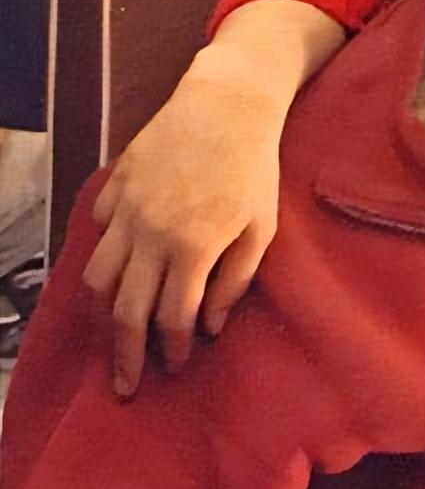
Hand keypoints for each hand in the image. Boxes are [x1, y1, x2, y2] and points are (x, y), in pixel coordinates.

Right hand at [83, 54, 283, 396]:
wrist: (226, 105)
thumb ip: (237, 279)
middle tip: (126, 384)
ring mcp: (126, 209)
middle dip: (125, 354)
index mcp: (192, 245)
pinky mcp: (114, 187)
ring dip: (103, 315)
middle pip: (125, 310)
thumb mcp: (263, 227)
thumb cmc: (255, 168)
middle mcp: (150, 233)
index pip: (171, 317)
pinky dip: (101, 261)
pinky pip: (97, 234)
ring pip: (98, 277)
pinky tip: (115, 276)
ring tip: (112, 336)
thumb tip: (213, 326)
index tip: (178, 364)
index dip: (173, 347)